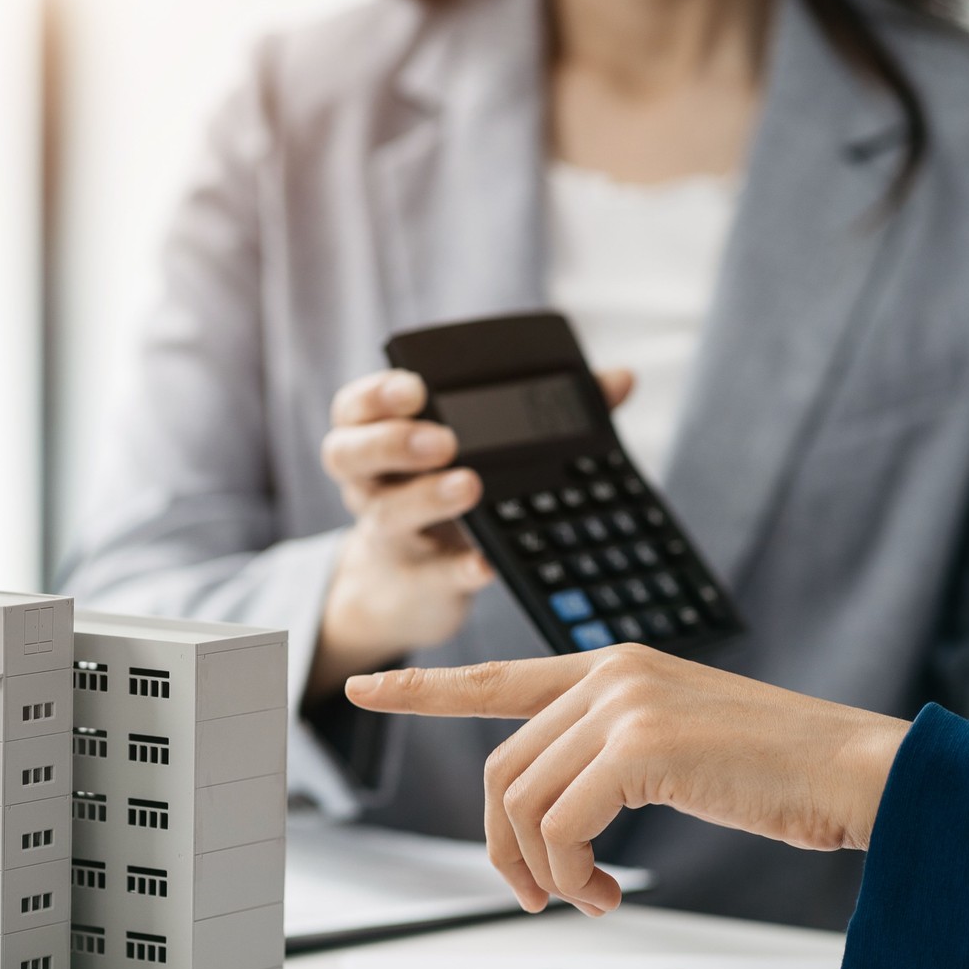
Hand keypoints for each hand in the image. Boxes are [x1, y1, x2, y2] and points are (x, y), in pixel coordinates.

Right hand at [306, 367, 634, 699]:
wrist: (412, 587)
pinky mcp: (416, 582)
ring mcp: (388, 536)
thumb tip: (619, 380)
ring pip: (386, 514)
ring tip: (470, 486)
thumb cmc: (452, 497)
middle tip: (444, 439)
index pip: (355, 407)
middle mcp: (371, 483)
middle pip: (349, 454)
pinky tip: (487, 562)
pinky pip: (432, 575)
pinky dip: (461, 569)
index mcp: (380, 437)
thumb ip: (547, 412)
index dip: (377, 396)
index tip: (416, 387)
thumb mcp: (482, 453)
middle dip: (394, 441)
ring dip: (428, 498)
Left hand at [346, 645, 910, 915]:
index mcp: (616, 668)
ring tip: (589, 898)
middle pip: (502, 767)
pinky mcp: (642, 744)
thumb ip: (613, 757)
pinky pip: (561, 825)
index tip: (368, 683)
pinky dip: (572, 873)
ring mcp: (624, 703)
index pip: (499, 674)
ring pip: (523, 801)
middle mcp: (612, 673)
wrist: (856, 773)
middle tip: (542, 896)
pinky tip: (608, 892)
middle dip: (505, 847)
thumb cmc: (780, 772)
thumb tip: (557, 813)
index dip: (425, 687)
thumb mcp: (682, 748)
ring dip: (545, 871)